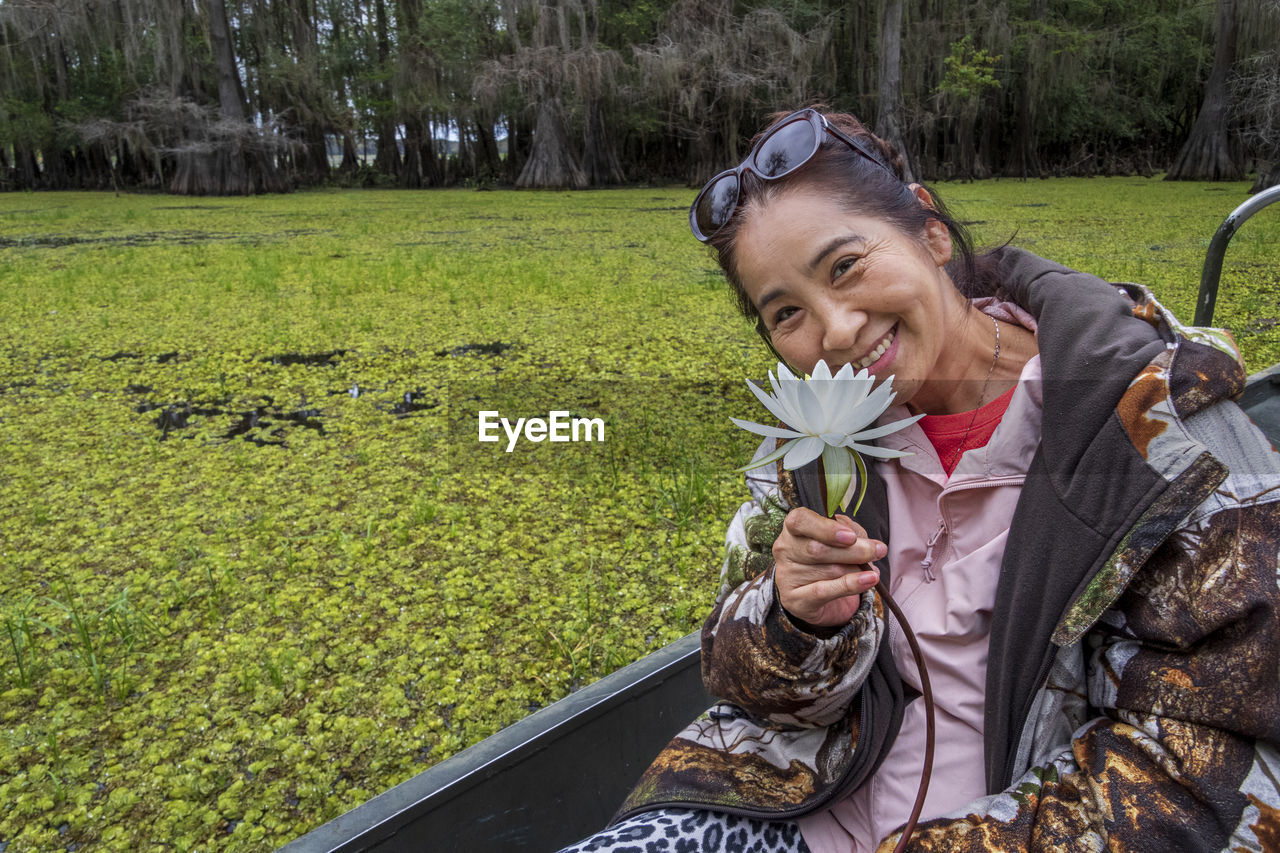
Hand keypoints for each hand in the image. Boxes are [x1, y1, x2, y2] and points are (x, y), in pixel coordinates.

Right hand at [773, 508, 884, 628]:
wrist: (818, 595)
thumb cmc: (830, 559)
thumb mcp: (840, 539)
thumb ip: (851, 534)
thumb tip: (869, 544)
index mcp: (793, 528)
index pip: (800, 520)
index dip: (826, 528)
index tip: (851, 536)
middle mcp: (784, 549)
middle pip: (817, 549)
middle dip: (852, 551)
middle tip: (877, 551)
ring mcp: (787, 576)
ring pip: (826, 570)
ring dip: (855, 569)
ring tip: (872, 570)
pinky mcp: (794, 599)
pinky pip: (824, 591)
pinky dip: (850, 585)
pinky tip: (868, 580)